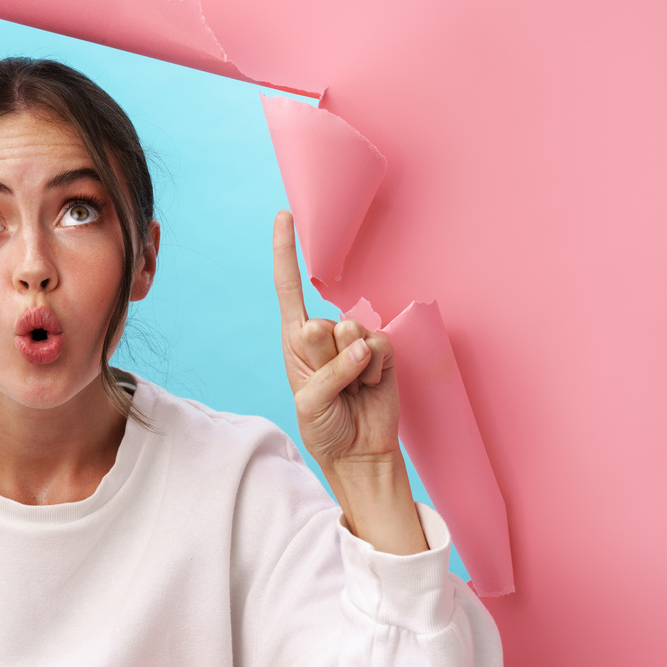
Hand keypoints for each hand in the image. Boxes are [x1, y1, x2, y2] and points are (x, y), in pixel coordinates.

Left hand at [272, 210, 398, 469]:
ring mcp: (353, 341)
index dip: (286, 252)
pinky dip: (375, 369)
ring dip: (351, 367)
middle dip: (325, 358)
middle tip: (331, 385)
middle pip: (321, 323)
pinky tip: (371, 385)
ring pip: (352, 332)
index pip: (289, 288)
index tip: (285, 215)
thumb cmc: (325, 427)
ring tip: (352, 388)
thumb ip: (328, 372)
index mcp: (295, 340)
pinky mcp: (381, 351)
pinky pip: (379, 345)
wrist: (359, 451)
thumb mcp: (310, 403)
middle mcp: (323, 335)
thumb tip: (357, 344)